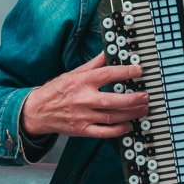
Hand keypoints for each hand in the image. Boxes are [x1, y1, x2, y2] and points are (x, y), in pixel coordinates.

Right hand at [20, 52, 148, 137]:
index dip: (125, 72)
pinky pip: (104, 132)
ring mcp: (82, 116)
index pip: (107, 74)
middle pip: (112, 100)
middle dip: (133, 99)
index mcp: (82, 81)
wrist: (37, 111)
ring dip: (131, 114)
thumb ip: (93, 64)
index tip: (139, 70)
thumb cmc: (57, 90)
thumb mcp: (73, 73)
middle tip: (147, 96)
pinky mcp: (82, 129)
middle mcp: (83, 99)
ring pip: (112, 116)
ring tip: (144, 109)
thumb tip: (108, 51)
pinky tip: (129, 125)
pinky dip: (118, 130)